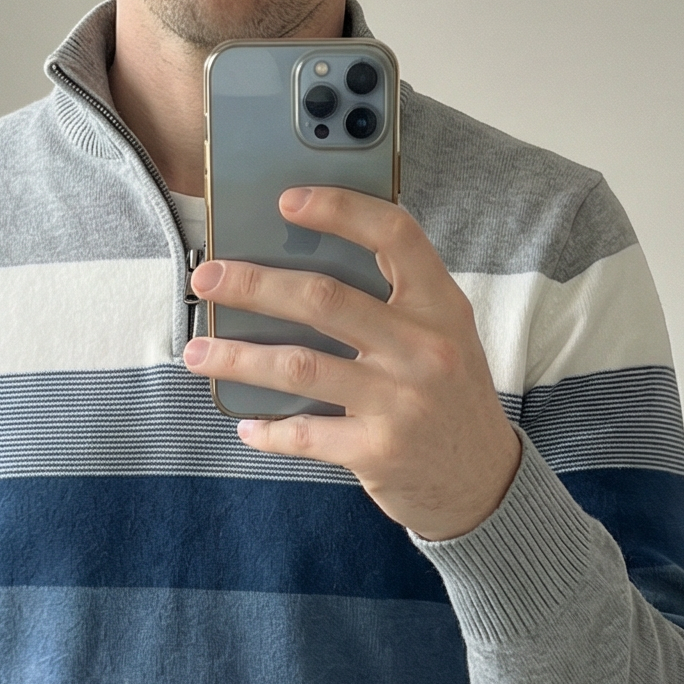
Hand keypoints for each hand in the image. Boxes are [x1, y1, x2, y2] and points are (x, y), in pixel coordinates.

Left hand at [182, 185, 520, 540]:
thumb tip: (302, 268)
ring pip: (298, 365)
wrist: (485, 483)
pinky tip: (246, 425)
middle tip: (207, 278)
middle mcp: (423, 348)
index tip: (288, 200)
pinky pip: (304, 432)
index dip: (340, 209)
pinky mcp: (377, 451)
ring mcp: (400, 401)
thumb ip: (395, 303)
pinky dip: (267, 429)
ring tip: (198, 351)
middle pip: (323, 298)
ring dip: (237, 356)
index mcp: (441, 307)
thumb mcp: (445, 337)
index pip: (395, 236)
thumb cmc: (451, 398)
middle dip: (252, 284)